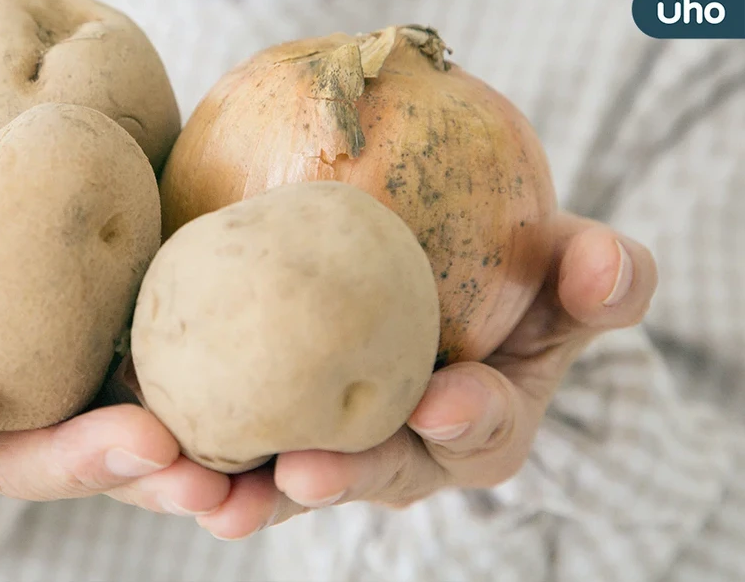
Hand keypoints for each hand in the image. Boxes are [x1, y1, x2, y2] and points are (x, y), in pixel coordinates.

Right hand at [0, 108, 227, 515]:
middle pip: (21, 462)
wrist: (1, 151)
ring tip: (229, 481)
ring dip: (169, 477)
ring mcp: (62, 393)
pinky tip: (277, 445)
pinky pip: (172, 410)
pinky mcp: (129, 366)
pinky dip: (221, 435)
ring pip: (109, 458)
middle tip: (149, 448)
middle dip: (84, 465)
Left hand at [195, 213, 658, 539]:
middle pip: (371, 474)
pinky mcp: (264, 424)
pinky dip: (194, 453)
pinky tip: (149, 443)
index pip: (480, 430)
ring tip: (207, 495)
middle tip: (303, 472)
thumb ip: (596, 275)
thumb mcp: (562, 271)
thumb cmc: (504, 278)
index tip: (446, 399)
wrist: (419, 272)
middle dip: (340, 480)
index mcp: (476, 421)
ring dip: (248, 494)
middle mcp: (400, 450)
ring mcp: (329, 445)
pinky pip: (228, 442)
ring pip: (288, 480)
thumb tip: (610, 265)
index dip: (469, 419)